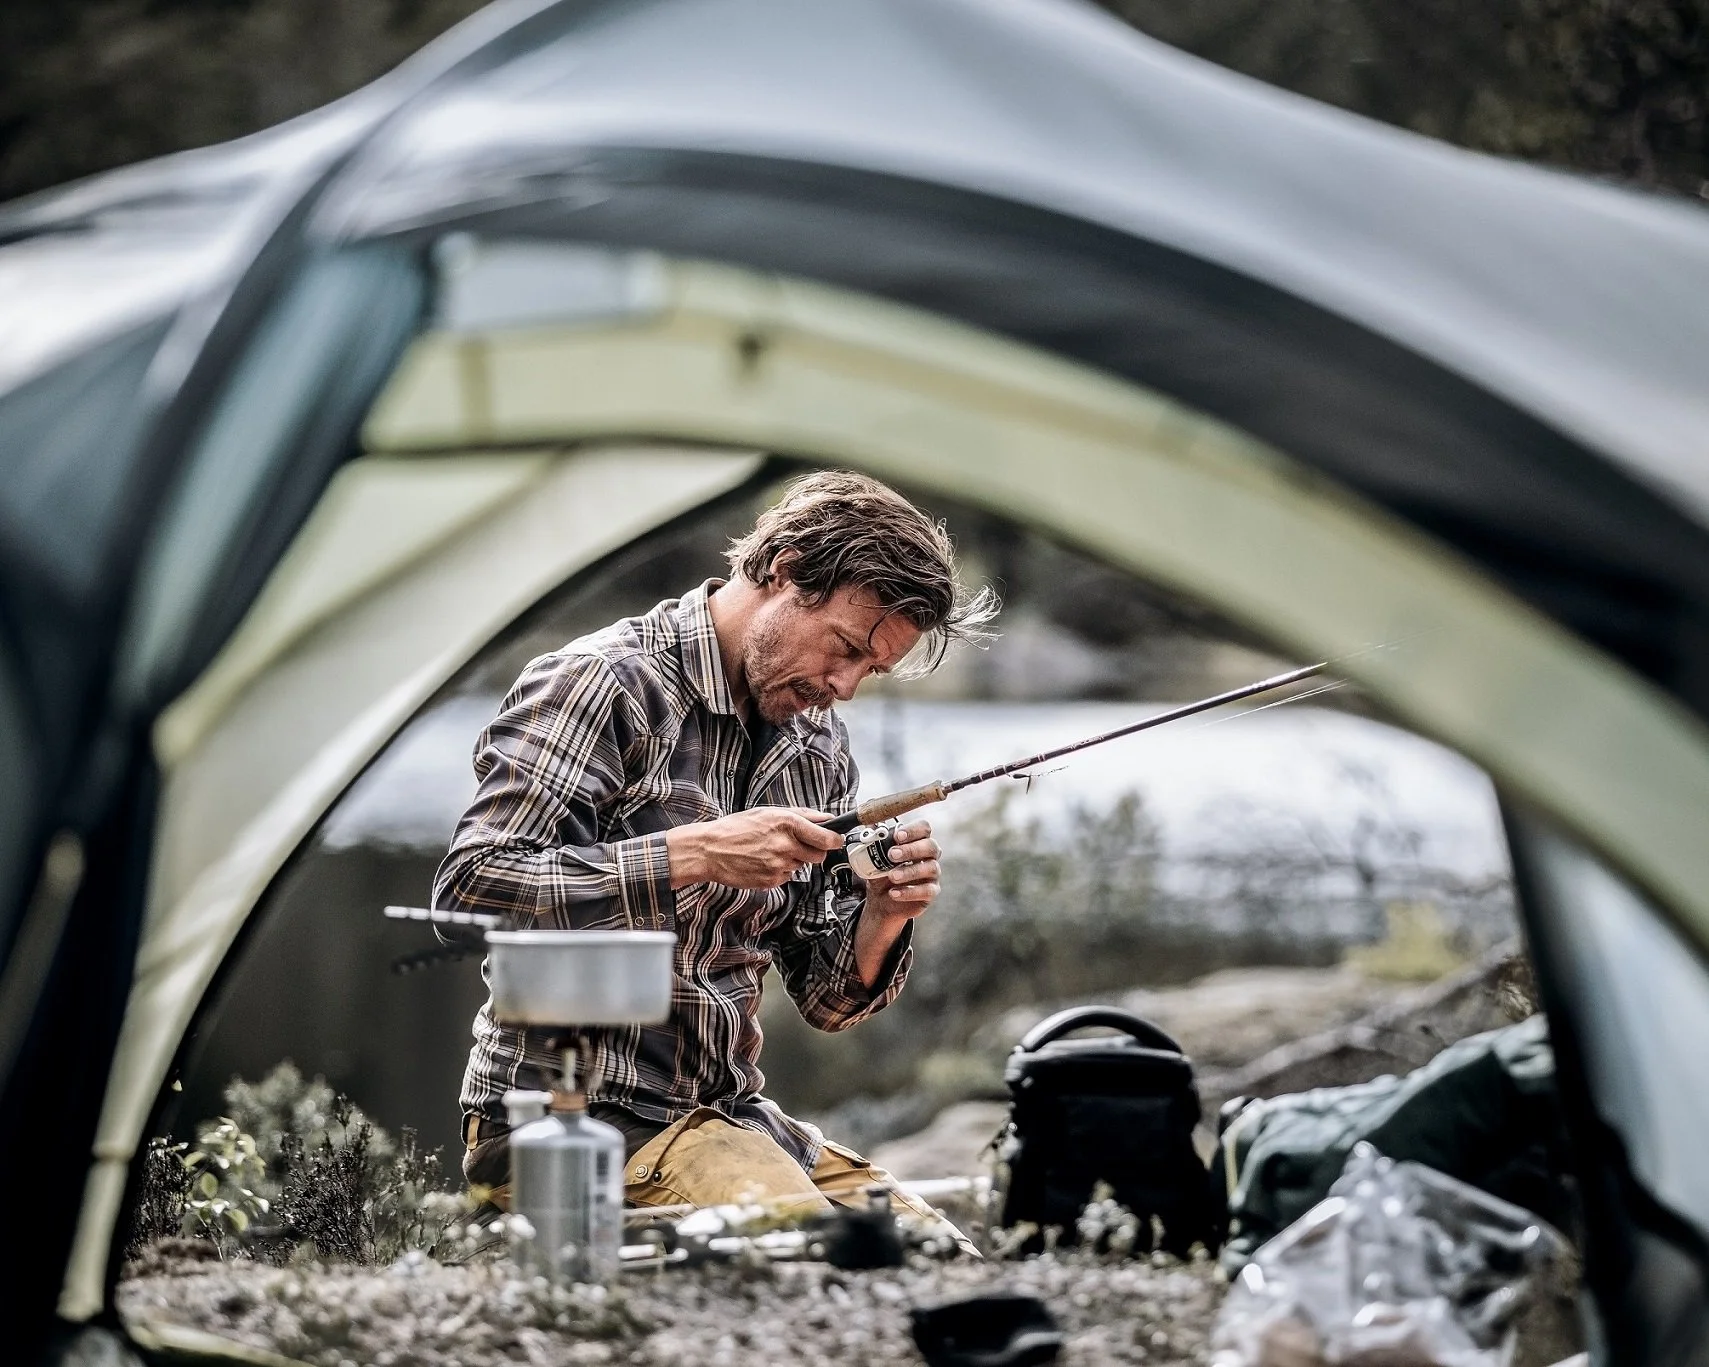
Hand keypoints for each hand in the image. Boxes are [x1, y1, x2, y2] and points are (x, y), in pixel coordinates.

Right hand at [664, 807, 842, 889]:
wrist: (710, 850)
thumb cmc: (736, 828)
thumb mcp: (768, 812)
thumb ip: (801, 815)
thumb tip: (826, 818)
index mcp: (787, 823)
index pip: (826, 837)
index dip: (835, 840)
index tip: (836, 840)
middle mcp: (785, 845)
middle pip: (818, 856)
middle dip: (813, 851)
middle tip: (797, 845)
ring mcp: (779, 865)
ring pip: (801, 866)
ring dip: (793, 860)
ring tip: (770, 851)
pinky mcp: (771, 881)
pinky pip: (787, 877)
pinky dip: (780, 871)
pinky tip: (763, 862)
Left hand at [862, 820, 940, 920]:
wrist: (881, 900)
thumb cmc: (882, 874)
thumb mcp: (874, 858)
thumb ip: (875, 841)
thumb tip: (871, 826)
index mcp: (918, 840)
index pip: (923, 828)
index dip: (913, 830)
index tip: (897, 836)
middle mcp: (929, 855)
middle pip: (931, 846)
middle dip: (911, 850)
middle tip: (892, 855)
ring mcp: (932, 874)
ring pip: (931, 868)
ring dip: (910, 871)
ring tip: (892, 876)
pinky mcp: (931, 892)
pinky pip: (927, 891)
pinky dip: (910, 892)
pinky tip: (894, 893)